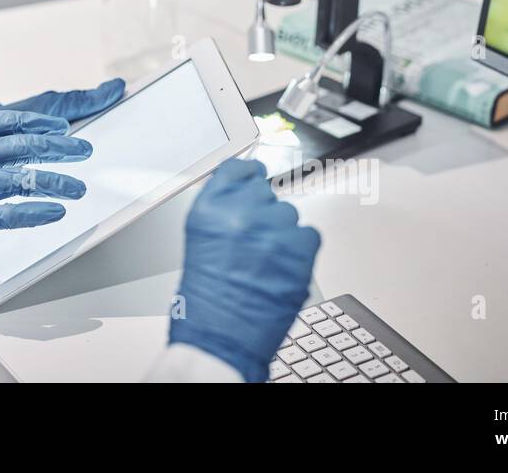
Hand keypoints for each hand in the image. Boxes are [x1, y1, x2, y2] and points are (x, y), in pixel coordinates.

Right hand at [0, 50, 94, 283]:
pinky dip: (40, 212)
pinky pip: (16, 213)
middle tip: (85, 150)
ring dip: (59, 182)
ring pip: (29, 178)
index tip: (61, 127)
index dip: (40, 125)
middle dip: (62, 148)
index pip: (11, 122)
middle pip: (28, 147)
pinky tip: (58, 212)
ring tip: (79, 186)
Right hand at [169, 158, 319, 381]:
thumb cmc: (205, 298)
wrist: (221, 338)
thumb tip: (242, 191)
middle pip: (265, 191)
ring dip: (281, 232)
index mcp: (211, 208)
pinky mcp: (300, 251)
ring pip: (288, 213)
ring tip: (265, 260)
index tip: (253, 180)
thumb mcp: (198, 240)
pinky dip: (299, 249)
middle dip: (261, 212)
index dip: (248, 177)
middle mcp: (242, 213)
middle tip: (253, 240)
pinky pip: (309, 234)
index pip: (239, 169)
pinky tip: (282, 266)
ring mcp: (274, 231)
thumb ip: (220, 209)